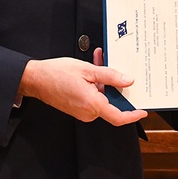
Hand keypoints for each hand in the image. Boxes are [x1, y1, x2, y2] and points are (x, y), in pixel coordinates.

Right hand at [18, 56, 147, 125]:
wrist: (35, 78)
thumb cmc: (56, 74)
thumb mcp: (88, 70)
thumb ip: (110, 76)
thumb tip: (128, 81)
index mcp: (92, 104)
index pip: (118, 117)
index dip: (133, 115)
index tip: (143, 111)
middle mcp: (88, 112)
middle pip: (111, 102)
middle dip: (115, 85)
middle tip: (116, 67)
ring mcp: (82, 111)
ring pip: (102, 97)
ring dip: (104, 81)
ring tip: (99, 62)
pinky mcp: (77, 107)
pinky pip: (93, 97)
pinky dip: (95, 84)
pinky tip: (92, 69)